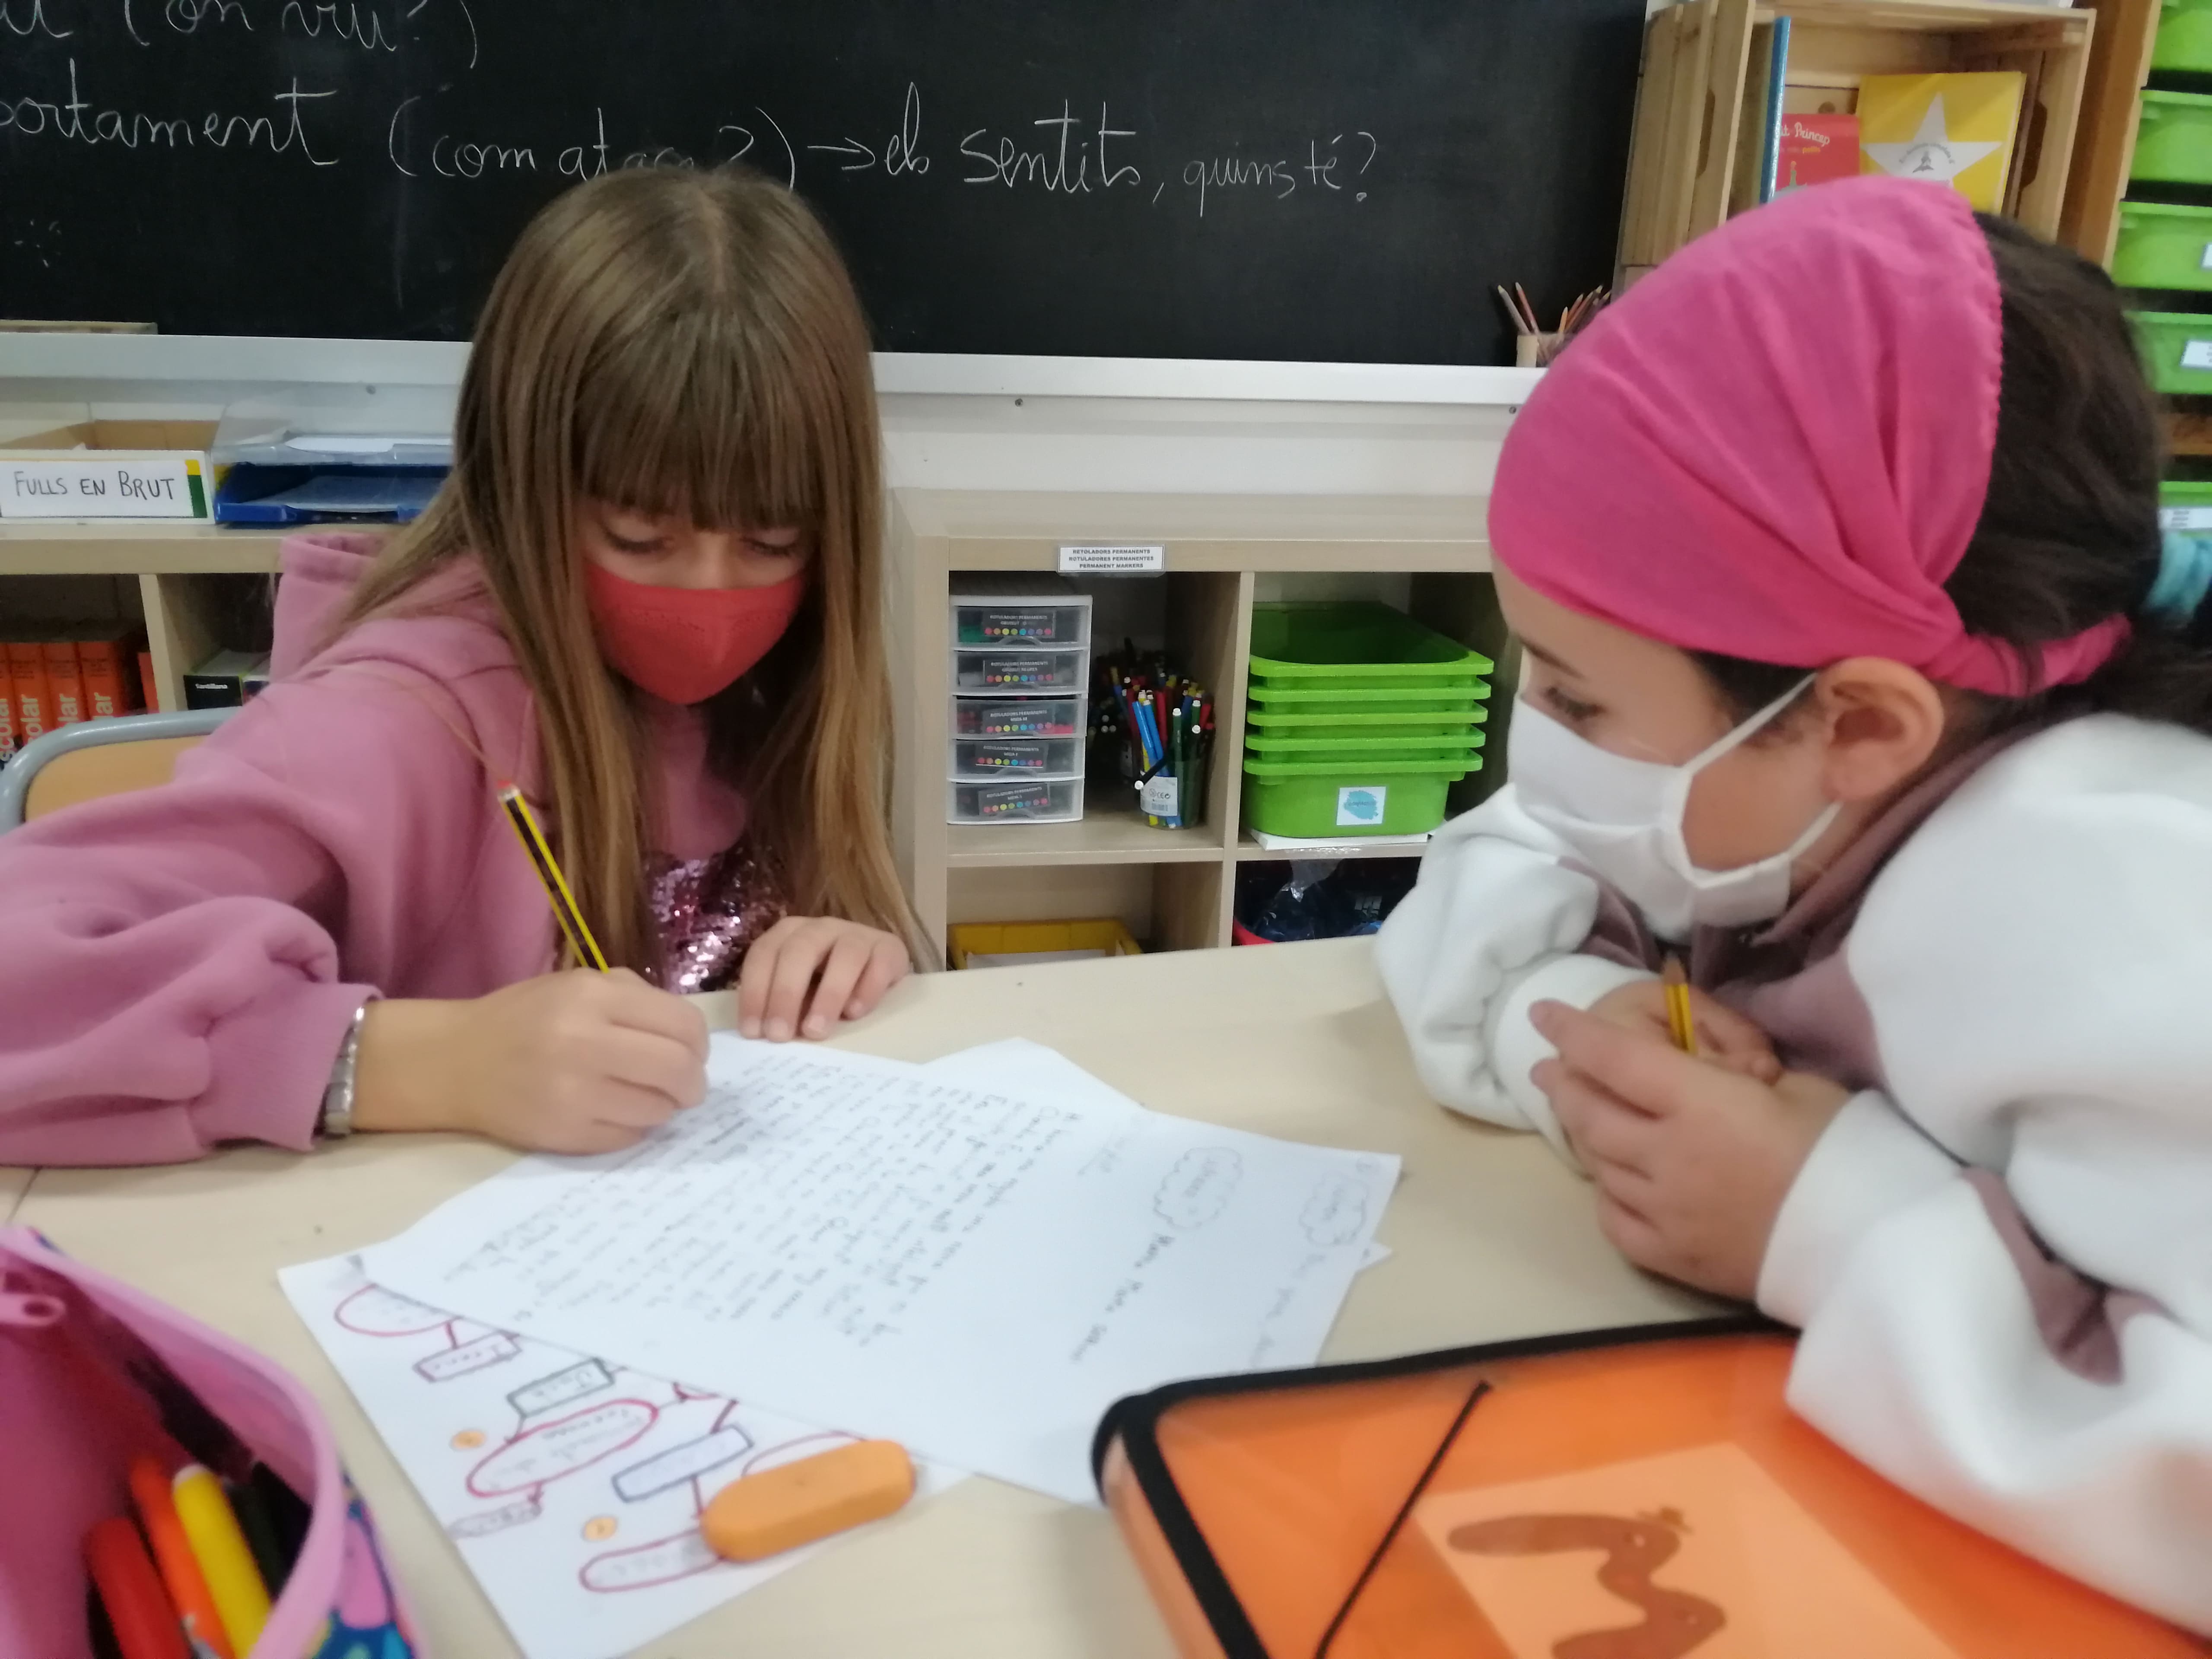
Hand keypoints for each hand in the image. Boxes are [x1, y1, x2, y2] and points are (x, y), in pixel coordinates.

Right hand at [354, 969, 708, 1153]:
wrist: (455, 1062)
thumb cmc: (524, 1018)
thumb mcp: (578, 985)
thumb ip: (636, 999)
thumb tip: (690, 1036)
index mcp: (592, 997)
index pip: (683, 1025)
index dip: (699, 1044)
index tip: (692, 1052)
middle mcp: (584, 1042)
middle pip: (680, 1071)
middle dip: (693, 1083)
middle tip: (685, 1086)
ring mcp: (573, 1094)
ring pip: (659, 1110)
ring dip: (662, 1107)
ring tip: (640, 1095)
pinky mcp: (563, 1134)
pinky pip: (628, 1138)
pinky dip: (632, 1128)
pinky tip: (611, 1112)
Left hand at [737, 916, 911, 1040]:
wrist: (877, 969)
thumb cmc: (826, 985)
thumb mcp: (799, 993)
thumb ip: (782, 1006)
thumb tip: (765, 1034)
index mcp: (789, 934)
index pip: (764, 955)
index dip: (755, 991)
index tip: (753, 1032)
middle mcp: (820, 928)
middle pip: (799, 951)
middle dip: (785, 994)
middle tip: (779, 1035)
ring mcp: (857, 934)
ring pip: (844, 954)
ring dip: (828, 994)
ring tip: (816, 1031)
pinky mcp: (889, 947)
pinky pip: (880, 962)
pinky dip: (867, 988)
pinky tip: (855, 1013)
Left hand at [1530, 1000, 1849, 1300]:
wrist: (1872, 1244)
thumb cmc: (1844, 1150)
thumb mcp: (1791, 1085)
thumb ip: (1726, 1072)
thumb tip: (1691, 1066)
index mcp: (1698, 1104)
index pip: (1614, 1057)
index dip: (1573, 1033)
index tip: (1544, 1015)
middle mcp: (1666, 1157)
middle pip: (1591, 1111)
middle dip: (1564, 1083)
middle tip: (1549, 1067)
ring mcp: (1663, 1211)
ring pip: (1598, 1163)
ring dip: (1584, 1134)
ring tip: (1581, 1115)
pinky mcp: (1672, 1257)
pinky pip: (1614, 1219)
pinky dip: (1607, 1192)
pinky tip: (1612, 1180)